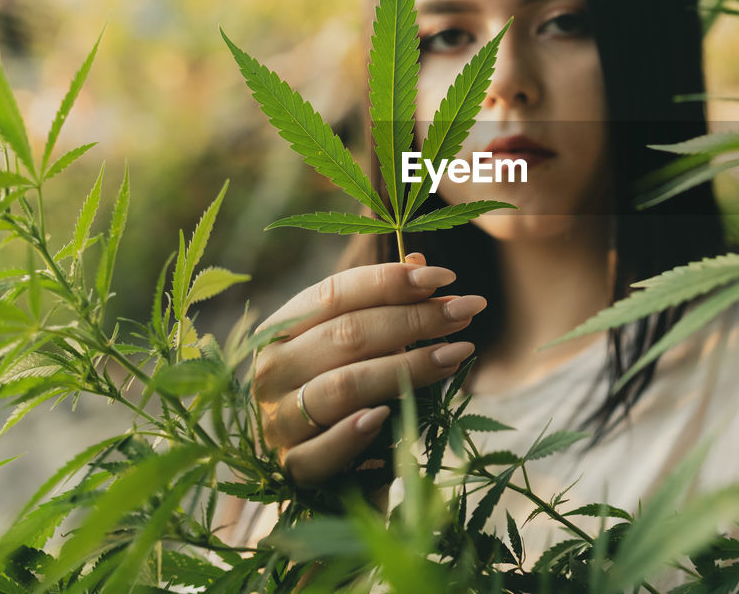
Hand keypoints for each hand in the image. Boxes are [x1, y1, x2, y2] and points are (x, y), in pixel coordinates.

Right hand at [252, 251, 484, 486]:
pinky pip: (322, 450)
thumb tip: (421, 263)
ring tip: (456, 355)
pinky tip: (387, 415)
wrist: (324, 475)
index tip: (447, 277)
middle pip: (347, 335)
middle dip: (414, 319)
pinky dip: (353, 433)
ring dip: (405, 368)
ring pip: (342, 386)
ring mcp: (278, 420)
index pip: (335, 293)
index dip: (390, 281)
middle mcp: (273, 370)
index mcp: (284, 330)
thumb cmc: (349, 397)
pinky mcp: (292, 468)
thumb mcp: (370, 350)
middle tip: (466, 311)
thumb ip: (389, 309)